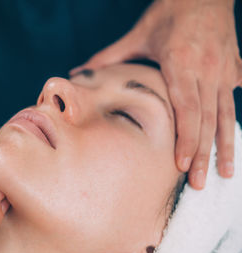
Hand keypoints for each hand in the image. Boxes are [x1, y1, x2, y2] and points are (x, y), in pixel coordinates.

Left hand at [70, 0, 241, 188]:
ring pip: (226, 115)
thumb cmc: (169, 13)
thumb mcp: (138, 35)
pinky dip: (233, 123)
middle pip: (207, 120)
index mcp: (181, 65)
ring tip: (224, 173)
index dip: (187, 139)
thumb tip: (78, 72)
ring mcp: (224, 71)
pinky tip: (233, 143)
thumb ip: (109, 57)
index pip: (187, 109)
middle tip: (199, 183)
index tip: (183, 165)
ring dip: (226, 147)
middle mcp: (207, 71)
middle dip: (204, 154)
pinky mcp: (234, 69)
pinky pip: (234, 100)